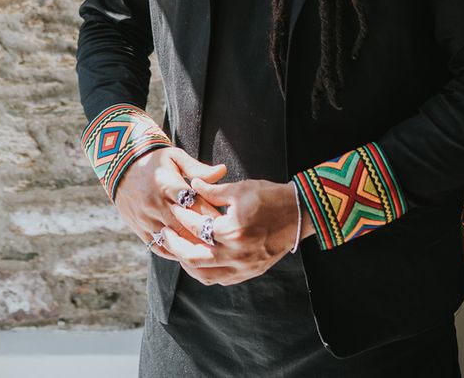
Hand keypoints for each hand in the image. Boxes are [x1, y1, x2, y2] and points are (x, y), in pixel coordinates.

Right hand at [113, 146, 227, 262]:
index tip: (230, 221)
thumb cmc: (154, 160)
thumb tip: (222, 171)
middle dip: (206, 234)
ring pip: (174, 240)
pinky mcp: (139, 229)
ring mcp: (145, 218)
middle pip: (185, 225)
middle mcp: (155, 203)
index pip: (194, 204)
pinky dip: (176, 253)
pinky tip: (191, 254)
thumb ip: (198, 168)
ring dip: (193, 247)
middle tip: (228, 242)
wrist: (120, 165)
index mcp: (166, 183)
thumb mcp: (175, 157)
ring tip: (214, 253)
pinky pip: (159, 247)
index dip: (212, 214)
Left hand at [159, 178, 314, 284]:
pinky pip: (221, 279)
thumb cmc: (271, 197)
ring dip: (188, 264)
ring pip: (205, 275)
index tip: (171, 209)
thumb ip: (213, 190)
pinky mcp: (250, 272)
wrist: (299, 213)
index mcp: (232, 231)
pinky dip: (206, 272)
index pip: (196, 227)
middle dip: (175, 248)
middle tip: (164, 236)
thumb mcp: (240, 189)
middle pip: (193, 259)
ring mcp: (244, 267)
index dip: (180, 217)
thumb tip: (193, 185)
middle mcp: (236, 254)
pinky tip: (199, 261)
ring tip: (178, 249)